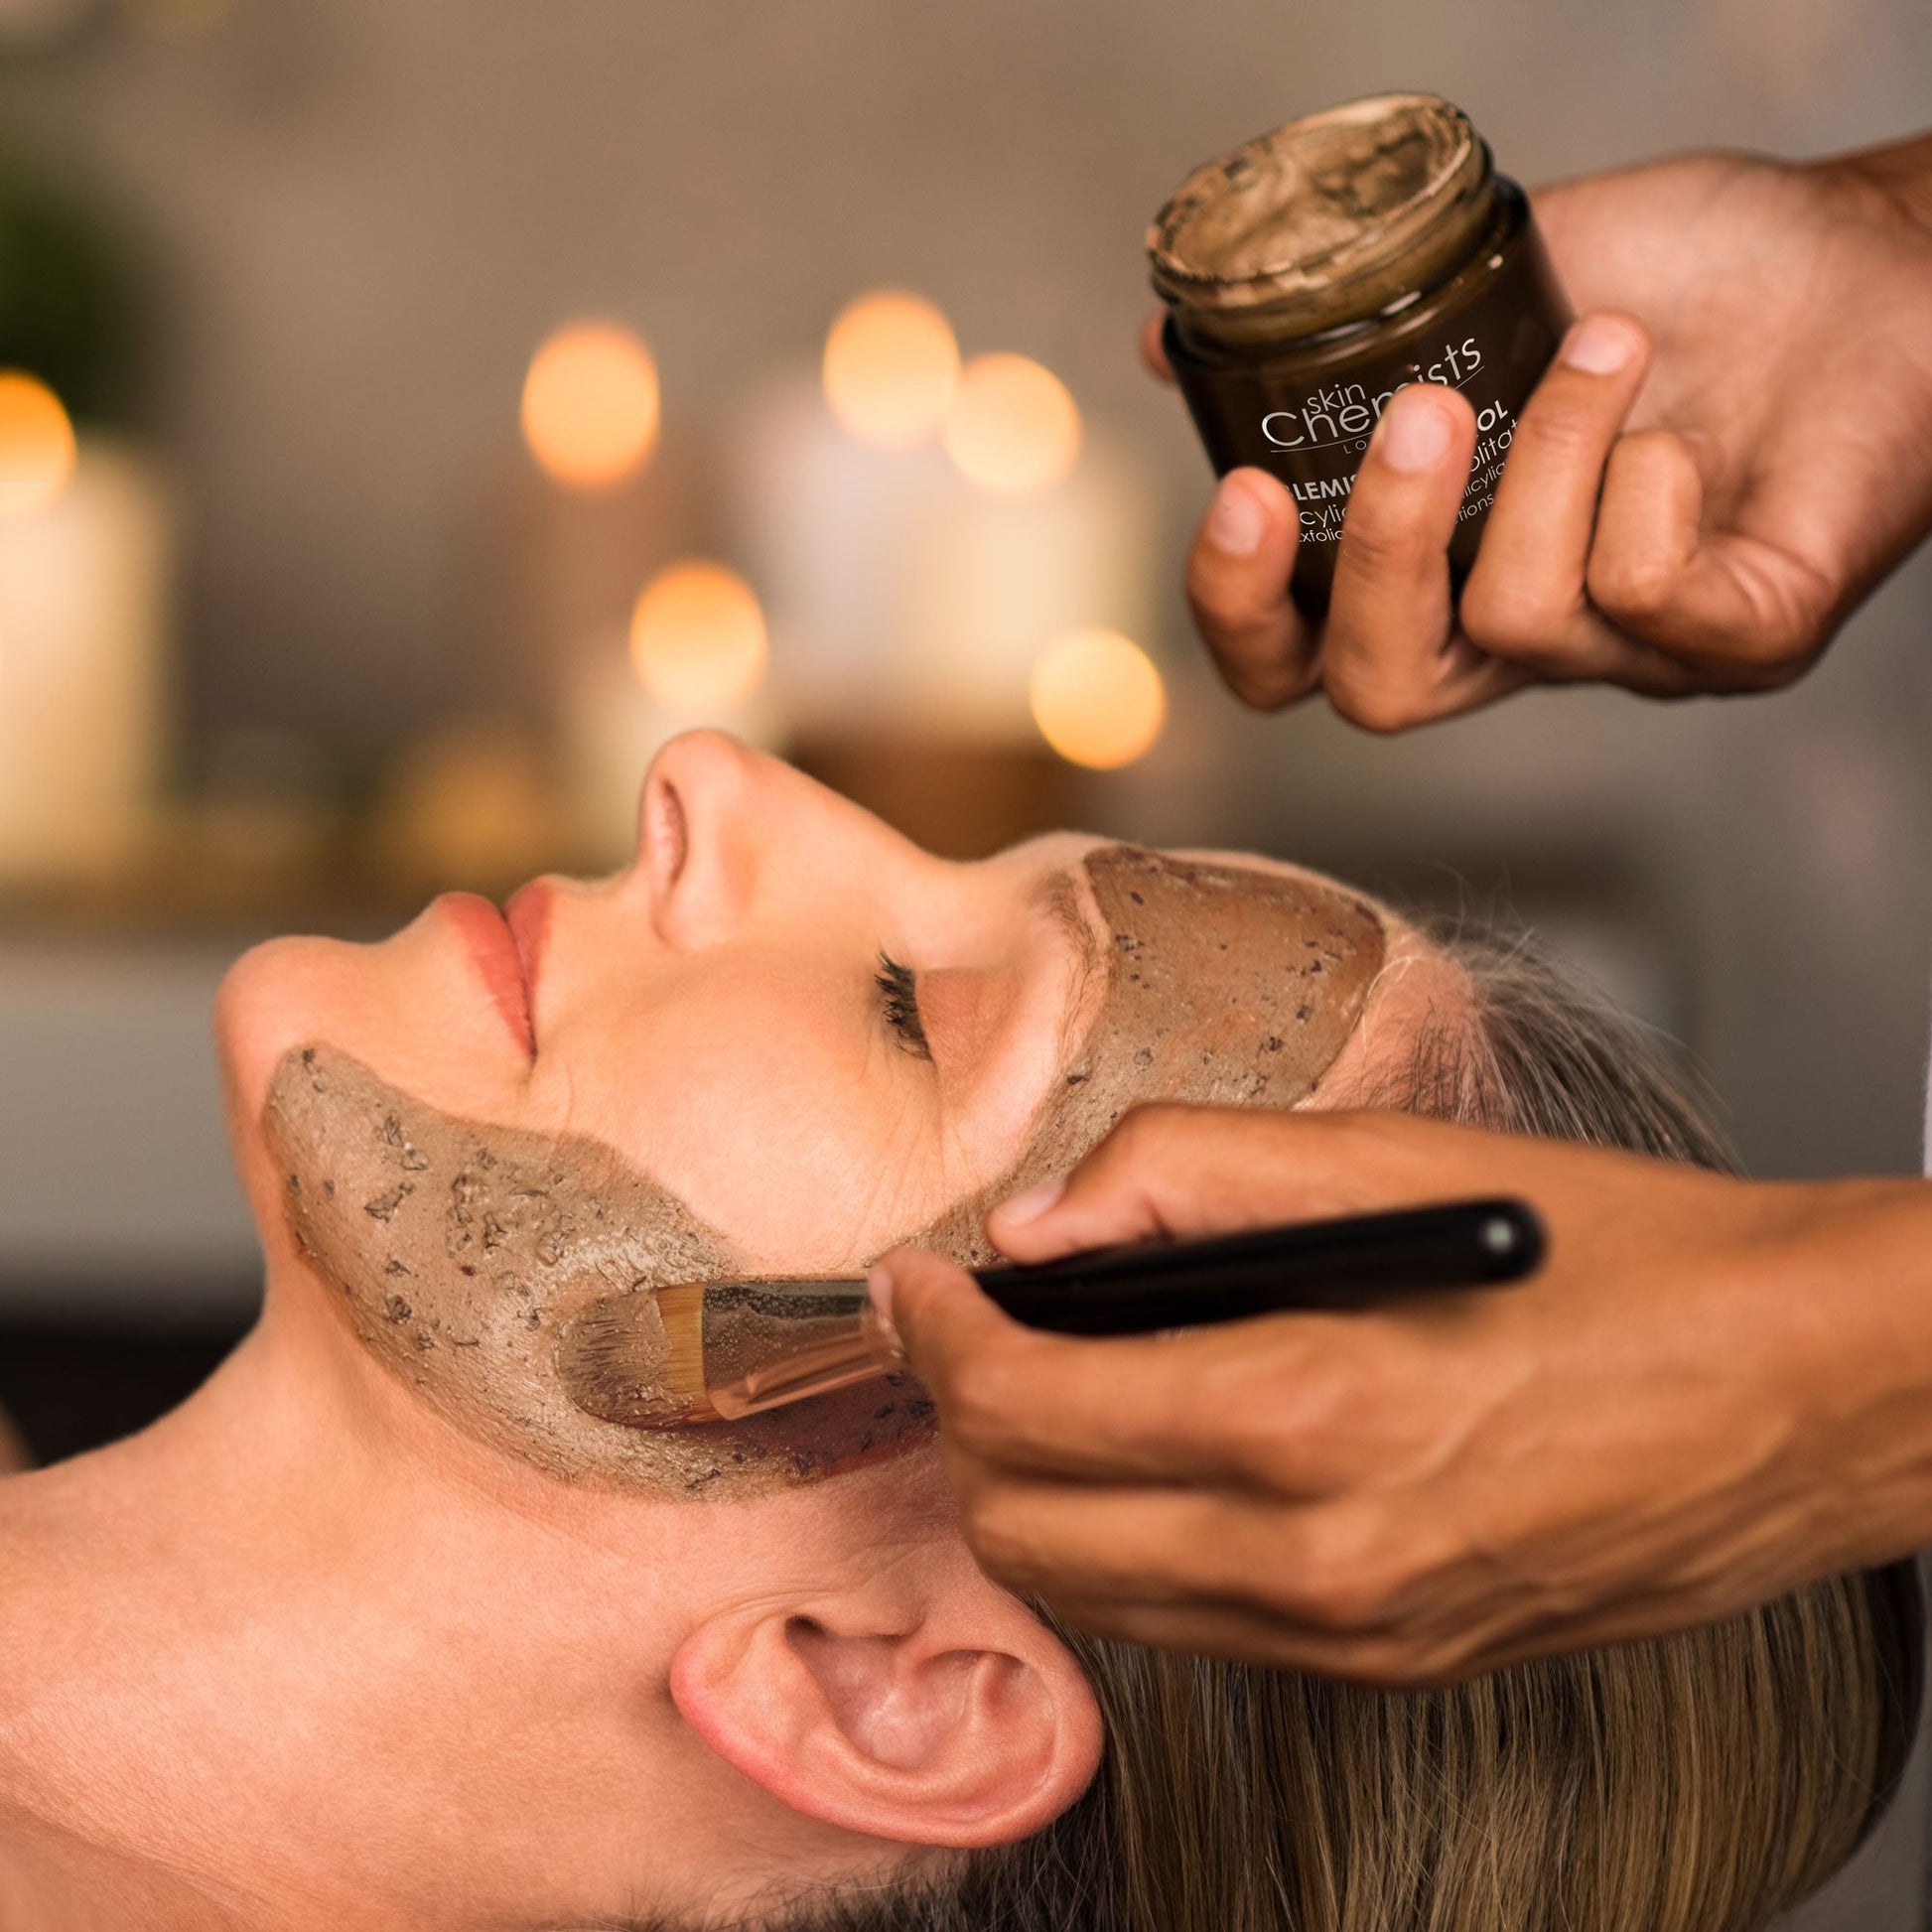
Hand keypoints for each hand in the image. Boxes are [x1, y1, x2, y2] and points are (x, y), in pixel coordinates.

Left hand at [873, 1105, 1931, 1684]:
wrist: (1801, 1395)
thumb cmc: (1617, 1259)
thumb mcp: (1394, 1157)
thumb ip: (1187, 1170)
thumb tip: (1036, 1223)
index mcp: (1314, 1413)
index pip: (1026, 1408)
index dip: (937, 1336)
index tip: (917, 1283)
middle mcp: (1319, 1560)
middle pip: (1023, 1529)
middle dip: (962, 1421)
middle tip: (967, 1330)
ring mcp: (1355, 1637)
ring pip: (1090, 1596)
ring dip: (1032, 1489)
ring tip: (1049, 1384)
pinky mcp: (1391, 1665)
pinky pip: (1190, 1626)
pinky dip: (1128, 1544)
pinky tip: (1157, 1453)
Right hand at [1156, 133, 1931, 726]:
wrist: (1879, 259)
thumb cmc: (1696, 278)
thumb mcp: (1489, 286)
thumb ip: (1344, 327)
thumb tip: (1164, 348)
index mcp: (1439, 573)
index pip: (1293, 661)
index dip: (1237, 610)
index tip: (1239, 491)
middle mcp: (1521, 640)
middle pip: (1379, 694)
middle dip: (1376, 556)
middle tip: (1414, 423)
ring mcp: (1630, 656)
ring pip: (1516, 620)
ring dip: (1548, 454)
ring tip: (1608, 346)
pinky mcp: (1741, 641)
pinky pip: (1646, 595)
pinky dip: (1645, 482)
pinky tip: (1679, 425)